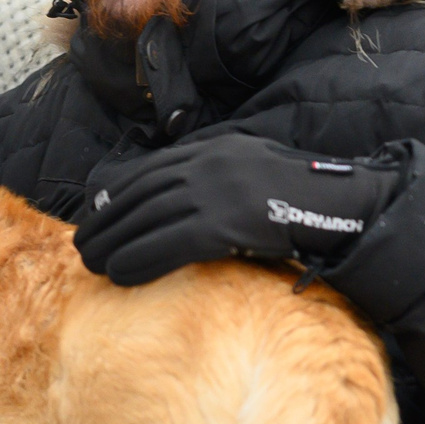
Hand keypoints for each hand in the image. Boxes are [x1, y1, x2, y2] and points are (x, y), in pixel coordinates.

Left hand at [73, 135, 404, 286]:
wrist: (340, 205)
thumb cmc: (298, 192)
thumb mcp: (251, 161)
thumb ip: (214, 167)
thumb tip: (175, 188)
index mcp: (211, 148)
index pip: (148, 170)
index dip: (116, 195)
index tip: (94, 213)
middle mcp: (206, 165)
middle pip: (140, 195)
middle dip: (106, 222)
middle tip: (83, 246)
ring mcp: (214, 193)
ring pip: (147, 220)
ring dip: (113, 244)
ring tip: (92, 264)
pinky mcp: (223, 224)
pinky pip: (167, 244)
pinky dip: (138, 260)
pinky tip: (119, 275)